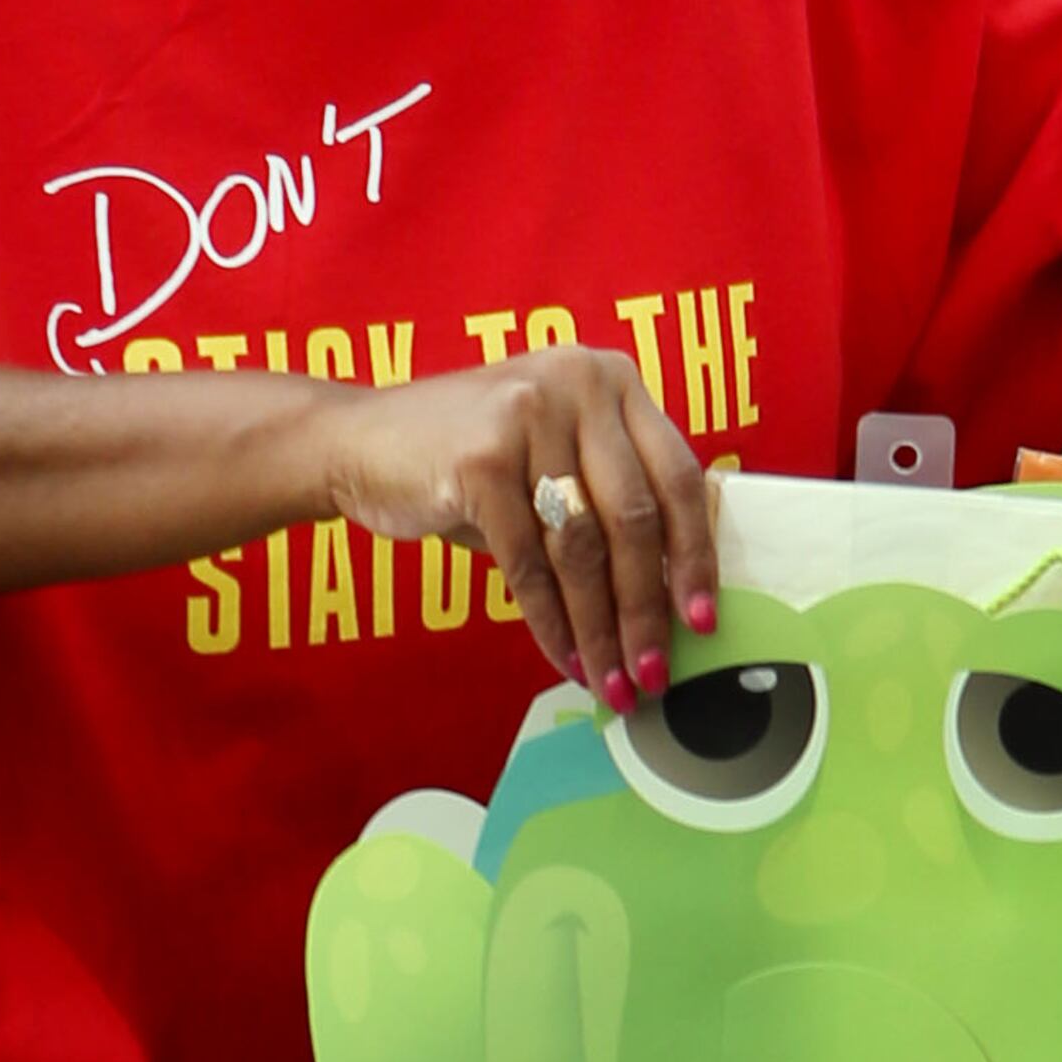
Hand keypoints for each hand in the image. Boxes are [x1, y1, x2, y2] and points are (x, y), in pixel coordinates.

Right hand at [323, 352, 718, 712]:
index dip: (696, 557)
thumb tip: (676, 602)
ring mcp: (529, 414)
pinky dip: (550, 621)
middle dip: (646, 611)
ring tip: (611, 681)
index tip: (703, 621)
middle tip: (653, 674)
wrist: (358, 442)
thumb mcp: (554, 460)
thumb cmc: (471, 464)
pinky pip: (529, 563)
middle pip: (636, 519)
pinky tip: (564, 658)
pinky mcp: (481, 458)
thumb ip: (613, 501)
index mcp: (613, 379)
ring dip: (600, 629)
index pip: (678, 476)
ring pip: (583, 548)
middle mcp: (579, 383)